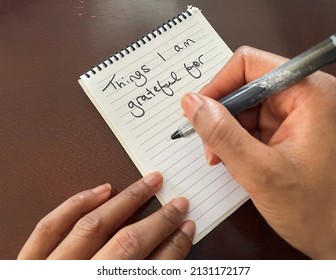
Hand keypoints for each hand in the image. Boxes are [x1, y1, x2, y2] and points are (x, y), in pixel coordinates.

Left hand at [17, 172, 194, 258]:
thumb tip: (169, 258)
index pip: (150, 270)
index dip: (174, 247)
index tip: (187, 228)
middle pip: (128, 244)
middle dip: (160, 221)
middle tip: (179, 203)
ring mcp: (51, 271)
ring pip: (93, 226)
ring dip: (126, 200)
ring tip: (149, 182)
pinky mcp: (28, 263)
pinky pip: (51, 227)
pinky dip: (77, 204)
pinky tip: (102, 190)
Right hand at [181, 46, 335, 258]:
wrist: (335, 236)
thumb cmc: (311, 208)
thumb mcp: (259, 171)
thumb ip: (222, 134)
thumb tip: (191, 102)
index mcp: (309, 92)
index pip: (249, 65)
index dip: (219, 86)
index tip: (199, 113)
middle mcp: (304, 95)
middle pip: (244, 86)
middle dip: (222, 117)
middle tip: (212, 148)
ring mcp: (296, 113)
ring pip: (243, 107)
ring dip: (226, 133)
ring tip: (225, 160)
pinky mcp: (287, 129)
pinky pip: (250, 124)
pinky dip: (236, 142)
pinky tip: (237, 163)